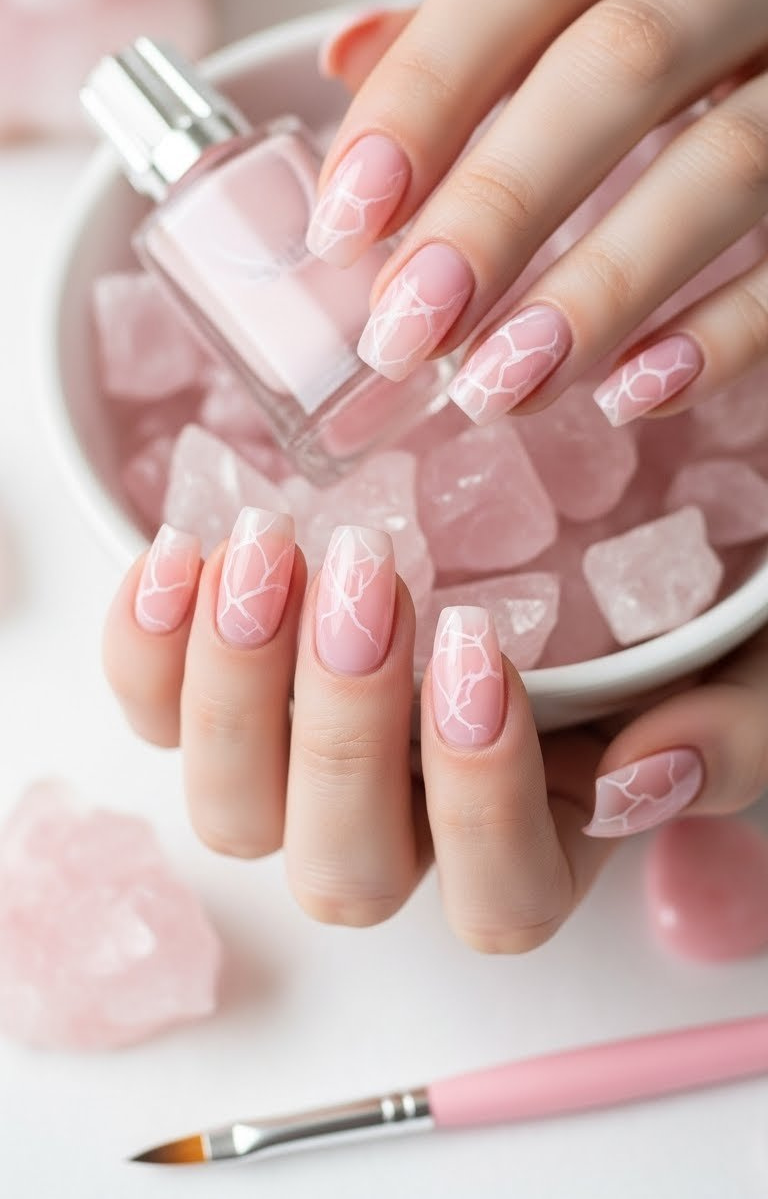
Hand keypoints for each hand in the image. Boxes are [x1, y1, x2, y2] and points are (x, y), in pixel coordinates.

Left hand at [103, 512, 767, 950]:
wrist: (543, 525)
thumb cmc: (641, 610)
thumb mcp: (728, 657)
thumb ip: (728, 731)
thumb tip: (653, 768)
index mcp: (529, 846)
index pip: (500, 894)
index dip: (480, 798)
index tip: (481, 650)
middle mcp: (406, 835)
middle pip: (345, 865)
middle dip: (347, 725)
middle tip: (367, 574)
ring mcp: (301, 777)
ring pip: (233, 810)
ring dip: (236, 685)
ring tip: (266, 550)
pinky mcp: (221, 703)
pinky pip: (154, 714)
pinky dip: (147, 646)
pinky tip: (181, 553)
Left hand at [309, 0, 767, 427]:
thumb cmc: (679, 44)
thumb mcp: (581, 10)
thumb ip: (475, 37)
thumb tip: (346, 62)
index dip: (424, 94)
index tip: (346, 222)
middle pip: (619, 65)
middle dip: (497, 209)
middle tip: (410, 329)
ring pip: (724, 166)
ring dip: (598, 290)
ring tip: (501, 385)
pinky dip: (721, 336)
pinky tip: (632, 393)